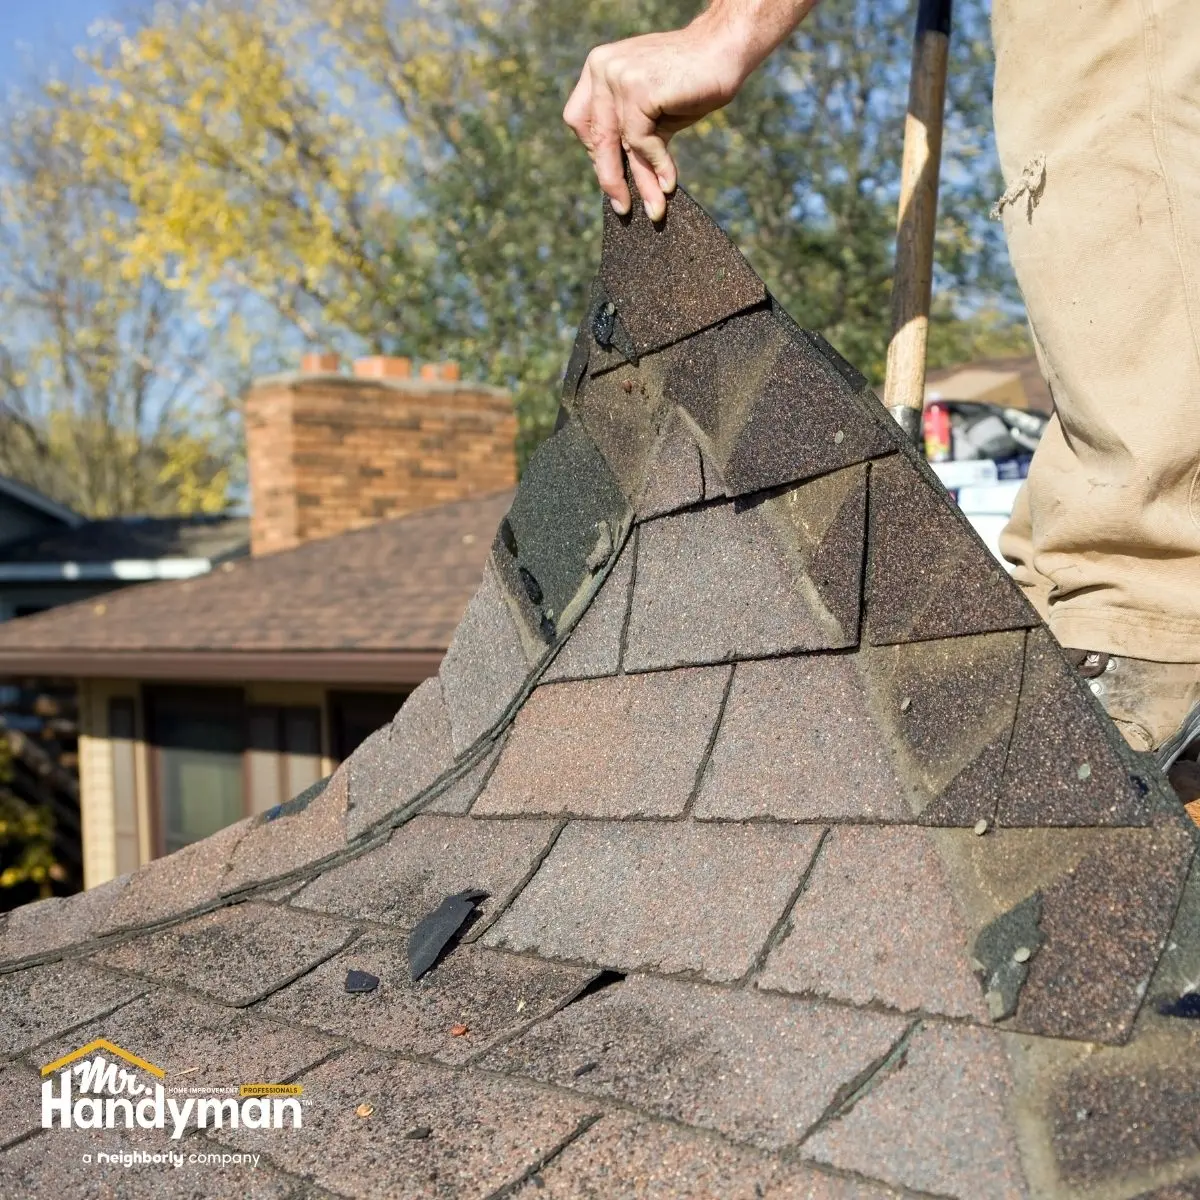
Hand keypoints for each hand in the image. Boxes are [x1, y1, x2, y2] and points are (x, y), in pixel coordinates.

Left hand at [564, 1, 816, 220]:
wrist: (723, 50)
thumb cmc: (690, 82)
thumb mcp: (652, 112)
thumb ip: (630, 135)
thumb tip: (619, 183)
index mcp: (598, 68)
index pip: (582, 122)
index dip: (596, 152)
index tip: (612, 175)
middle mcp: (602, 68)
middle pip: (596, 137)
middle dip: (610, 178)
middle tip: (623, 208)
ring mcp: (618, 75)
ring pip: (619, 144)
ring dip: (640, 181)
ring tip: (654, 209)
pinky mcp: (638, 89)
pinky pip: (640, 141)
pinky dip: (657, 165)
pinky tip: (669, 183)